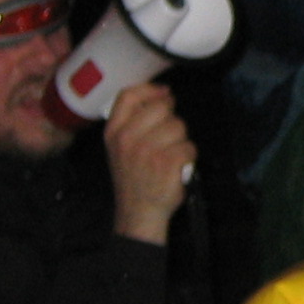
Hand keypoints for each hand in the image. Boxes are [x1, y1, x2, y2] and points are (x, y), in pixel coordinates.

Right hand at [105, 82, 195, 244]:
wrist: (139, 213)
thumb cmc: (135, 180)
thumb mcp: (121, 147)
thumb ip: (134, 121)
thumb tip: (162, 95)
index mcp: (114, 132)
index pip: (128, 96)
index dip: (150, 90)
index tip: (164, 94)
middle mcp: (128, 139)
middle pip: (161, 108)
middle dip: (172, 120)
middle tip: (168, 139)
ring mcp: (146, 150)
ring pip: (179, 127)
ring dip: (181, 141)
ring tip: (170, 156)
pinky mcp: (166, 162)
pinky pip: (189, 146)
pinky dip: (189, 157)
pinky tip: (178, 167)